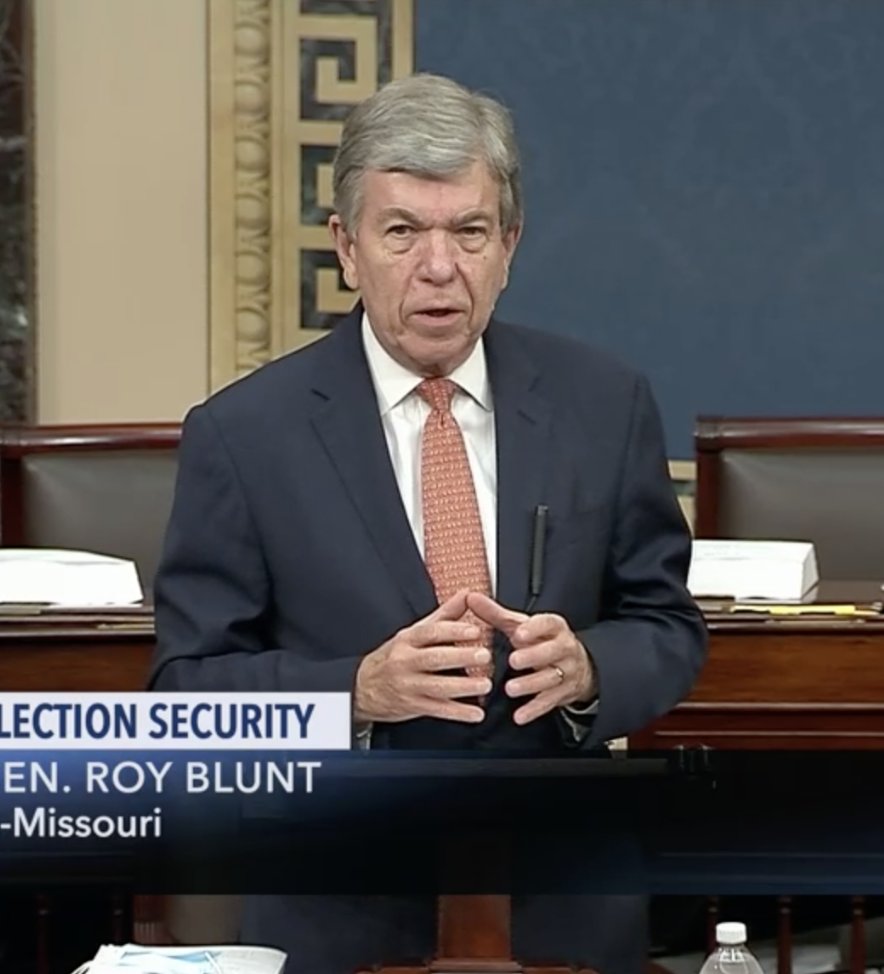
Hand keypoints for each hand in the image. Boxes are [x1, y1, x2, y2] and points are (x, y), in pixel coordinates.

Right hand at [353, 590, 491, 723]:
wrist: (363, 688)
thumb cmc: (394, 657)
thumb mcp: (414, 632)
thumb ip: (444, 615)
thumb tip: (467, 594)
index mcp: (408, 640)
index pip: (431, 632)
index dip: (453, 630)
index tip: (475, 630)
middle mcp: (406, 661)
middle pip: (434, 658)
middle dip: (461, 657)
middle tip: (484, 655)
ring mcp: (408, 685)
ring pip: (437, 686)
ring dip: (463, 687)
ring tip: (485, 684)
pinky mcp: (413, 706)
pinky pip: (438, 710)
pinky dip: (458, 713)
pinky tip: (476, 713)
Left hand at [466, 592, 594, 725]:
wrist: (577, 665)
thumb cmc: (542, 641)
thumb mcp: (522, 626)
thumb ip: (496, 614)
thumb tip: (470, 598)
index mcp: (553, 628)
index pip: (548, 624)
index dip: (535, 628)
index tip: (520, 633)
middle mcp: (563, 648)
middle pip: (552, 651)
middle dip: (534, 656)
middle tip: (514, 660)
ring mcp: (566, 671)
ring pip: (551, 678)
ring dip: (530, 685)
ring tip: (511, 689)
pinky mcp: (563, 693)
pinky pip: (549, 702)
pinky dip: (533, 710)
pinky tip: (519, 716)